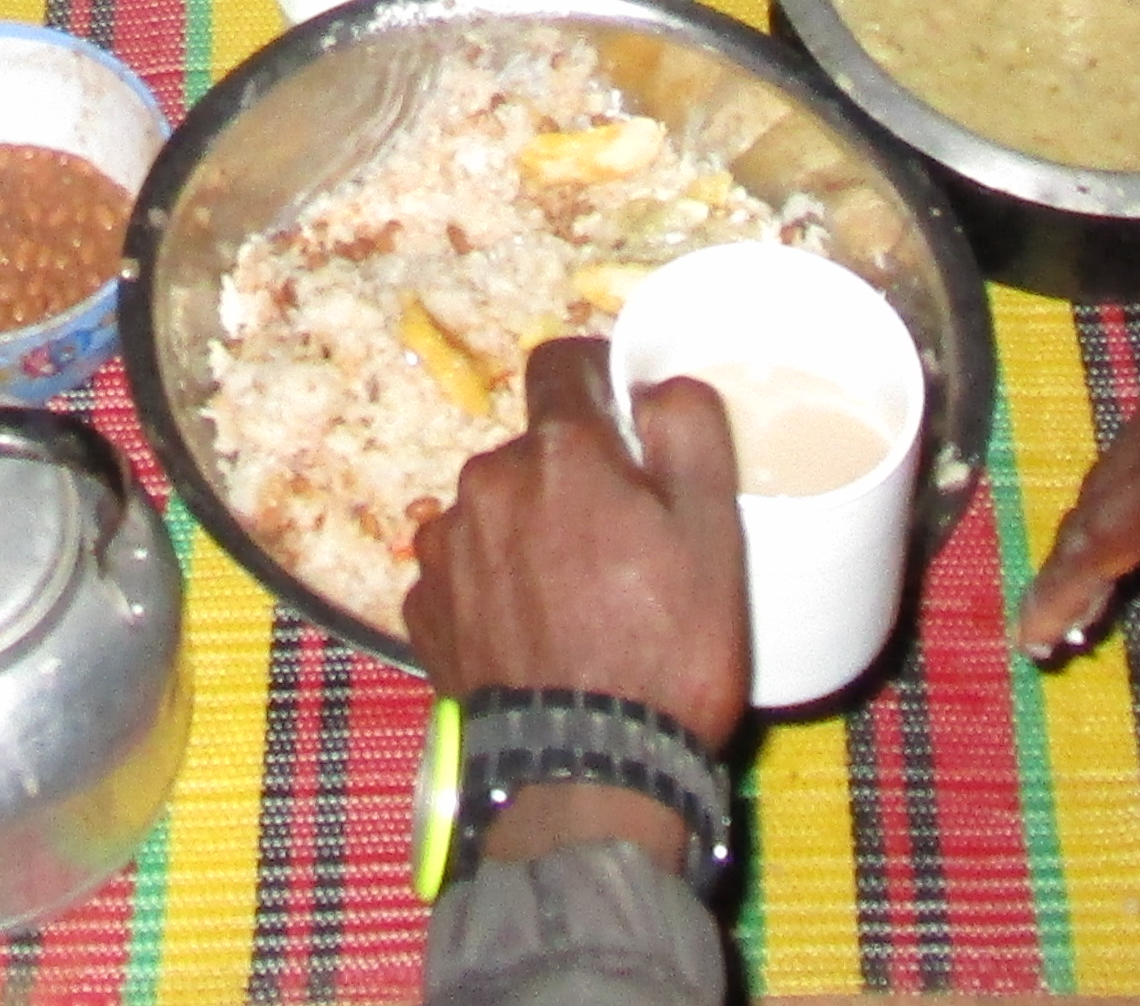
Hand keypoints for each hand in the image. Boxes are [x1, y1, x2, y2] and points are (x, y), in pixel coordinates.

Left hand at [405, 335, 751, 775]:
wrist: (584, 776)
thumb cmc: (664, 654)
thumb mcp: (715, 536)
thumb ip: (691, 431)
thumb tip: (662, 384)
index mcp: (557, 452)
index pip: (562, 364)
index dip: (598, 382)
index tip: (627, 423)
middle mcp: (486, 483)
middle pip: (533, 450)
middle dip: (573, 478)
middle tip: (624, 543)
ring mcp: (446, 549)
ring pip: (497, 510)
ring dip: (531, 532)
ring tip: (581, 600)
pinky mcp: (424, 609)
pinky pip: (466, 570)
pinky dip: (496, 587)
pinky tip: (538, 633)